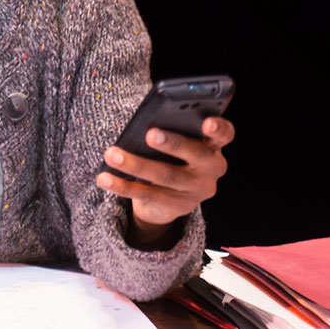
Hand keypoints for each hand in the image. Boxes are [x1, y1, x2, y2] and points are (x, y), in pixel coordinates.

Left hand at [97, 116, 234, 245]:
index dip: (218, 128)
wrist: (170, 198)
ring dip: (136, 164)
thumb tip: (143, 124)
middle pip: (194, 154)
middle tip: (149, 133)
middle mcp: (211, 168)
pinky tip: (105, 178)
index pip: (224, 134)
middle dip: (172, 143)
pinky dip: (122, 186)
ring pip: (165, 176)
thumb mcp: (179, 144)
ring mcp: (195, 190)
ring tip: (112, 154)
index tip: (207, 122)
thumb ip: (173, 131)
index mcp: (213, 146)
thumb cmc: (174, 157)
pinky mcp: (176, 206)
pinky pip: (146, 195)